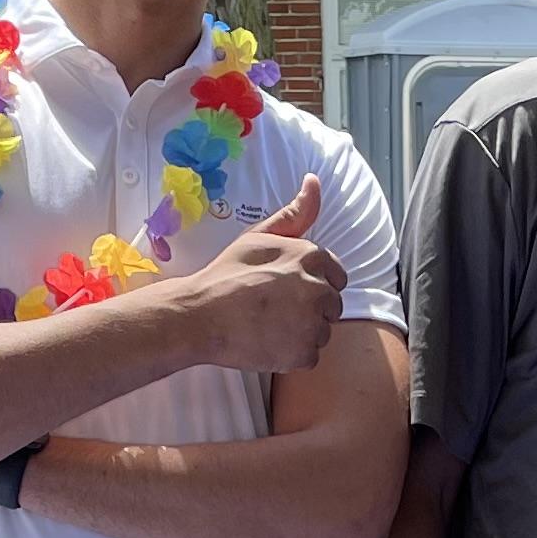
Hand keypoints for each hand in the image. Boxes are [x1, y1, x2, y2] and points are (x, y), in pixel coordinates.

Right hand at [173, 175, 344, 374]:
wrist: (200, 315)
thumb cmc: (226, 274)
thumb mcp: (260, 236)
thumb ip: (294, 214)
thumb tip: (314, 181)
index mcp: (312, 257)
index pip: (337, 276)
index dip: (312, 284)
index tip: (287, 290)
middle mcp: (318, 288)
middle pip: (332, 306)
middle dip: (310, 309)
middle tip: (274, 309)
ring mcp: (312, 323)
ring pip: (322, 332)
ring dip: (302, 333)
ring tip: (268, 325)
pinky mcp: (303, 352)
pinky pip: (310, 356)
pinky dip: (292, 354)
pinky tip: (268, 342)